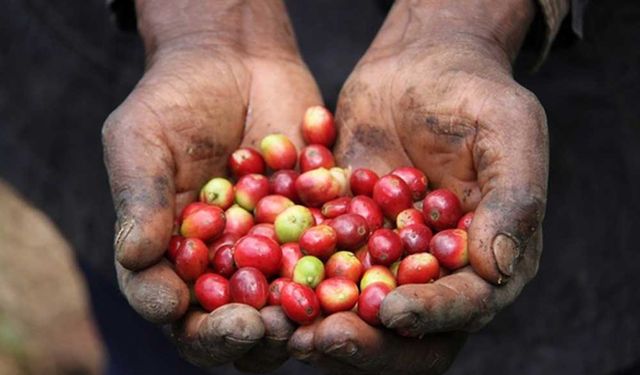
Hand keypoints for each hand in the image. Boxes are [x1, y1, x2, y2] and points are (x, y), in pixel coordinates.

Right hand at [103, 1, 320, 370]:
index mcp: (172, 258)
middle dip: (243, 333)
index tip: (180, 309)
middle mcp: (224, 266)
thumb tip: (134, 257)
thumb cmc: (174, 99)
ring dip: (297, 318)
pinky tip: (351, 274)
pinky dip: (342, 272)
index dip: (174, 314)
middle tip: (259, 327)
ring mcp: (274, 253)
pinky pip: (332, 260)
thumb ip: (140, 197)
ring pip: (286, 305)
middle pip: (230, 322)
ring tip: (305, 315)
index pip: (169, 304)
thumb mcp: (142, 138)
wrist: (237, 62)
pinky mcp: (317, 231)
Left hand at [289, 0, 546, 372]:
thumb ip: (514, 199)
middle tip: (320, 340)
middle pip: (408, 332)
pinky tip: (263, 286)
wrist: (418, 66)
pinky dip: (294, 284)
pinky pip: (320, 270)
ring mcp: (386, 259)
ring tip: (286, 329)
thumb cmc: (474, 92)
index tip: (389, 310)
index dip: (430, 316)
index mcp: (485, 258)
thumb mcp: (508, 132)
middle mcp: (435, 272)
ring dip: (323, 327)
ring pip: (358, 313)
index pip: (465, 307)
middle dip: (367, 342)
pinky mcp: (345, 238)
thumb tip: (497, 270)